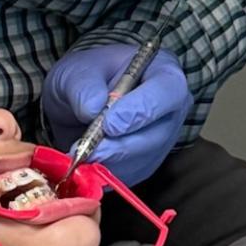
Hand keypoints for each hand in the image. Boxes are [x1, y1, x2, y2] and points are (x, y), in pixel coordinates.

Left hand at [41, 43, 190, 185]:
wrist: (76, 102)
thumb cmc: (85, 79)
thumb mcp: (76, 72)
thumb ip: (83, 86)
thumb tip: (92, 108)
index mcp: (162, 73)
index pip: (167, 92)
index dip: (141, 110)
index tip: (109, 124)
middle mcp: (169, 108)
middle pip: (158, 134)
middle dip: (121, 146)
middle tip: (89, 150)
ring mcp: (162, 138)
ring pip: (144, 159)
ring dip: (110, 161)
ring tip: (81, 154)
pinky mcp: (147, 162)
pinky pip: (132, 174)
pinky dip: (107, 172)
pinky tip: (87, 161)